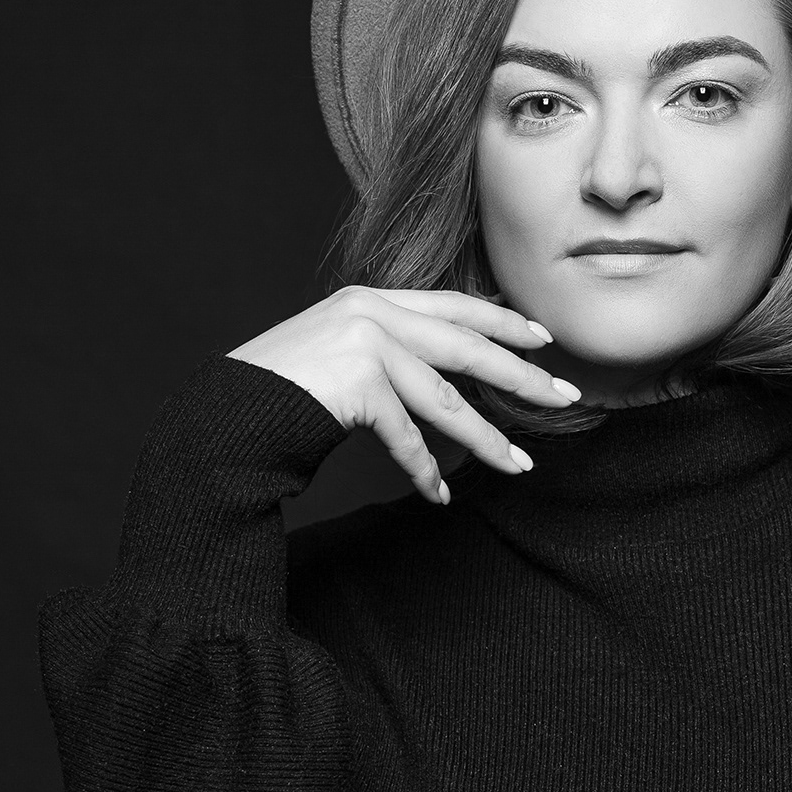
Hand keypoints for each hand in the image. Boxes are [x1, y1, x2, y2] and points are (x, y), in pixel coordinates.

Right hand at [228, 285, 581, 497]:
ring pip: (446, 399)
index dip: (502, 320)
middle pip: (467, 346)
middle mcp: (371, 312)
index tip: (543, 337)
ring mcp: (364, 344)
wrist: (227, 415)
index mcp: (372, 298)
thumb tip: (450, 379)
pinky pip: (407, 436)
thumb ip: (390, 352)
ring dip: (487, 439)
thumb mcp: (342, 355)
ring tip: (520, 466)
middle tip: (564, 397)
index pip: (453, 304)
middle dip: (521, 375)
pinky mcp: (357, 383)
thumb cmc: (286, 394)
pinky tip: (439, 493)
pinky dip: (424, 470)